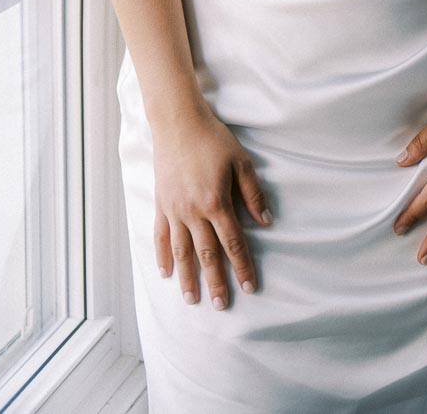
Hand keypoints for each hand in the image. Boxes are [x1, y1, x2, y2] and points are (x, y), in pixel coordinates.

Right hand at [152, 105, 272, 309]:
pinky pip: (160, 236)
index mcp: (216, 202)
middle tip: (222, 306)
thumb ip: (253, 194)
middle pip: (207, 254)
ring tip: (192, 299)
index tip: (249, 287)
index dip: (242, 266)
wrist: (178, 122)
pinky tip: (166, 273)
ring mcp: (174, 210)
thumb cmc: (213, 139)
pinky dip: (162, 256)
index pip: (233, 242)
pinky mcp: (161, 204)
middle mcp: (193, 211)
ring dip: (187, 277)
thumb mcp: (241, 162)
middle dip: (215, 281)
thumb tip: (266, 222)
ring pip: (181, 251)